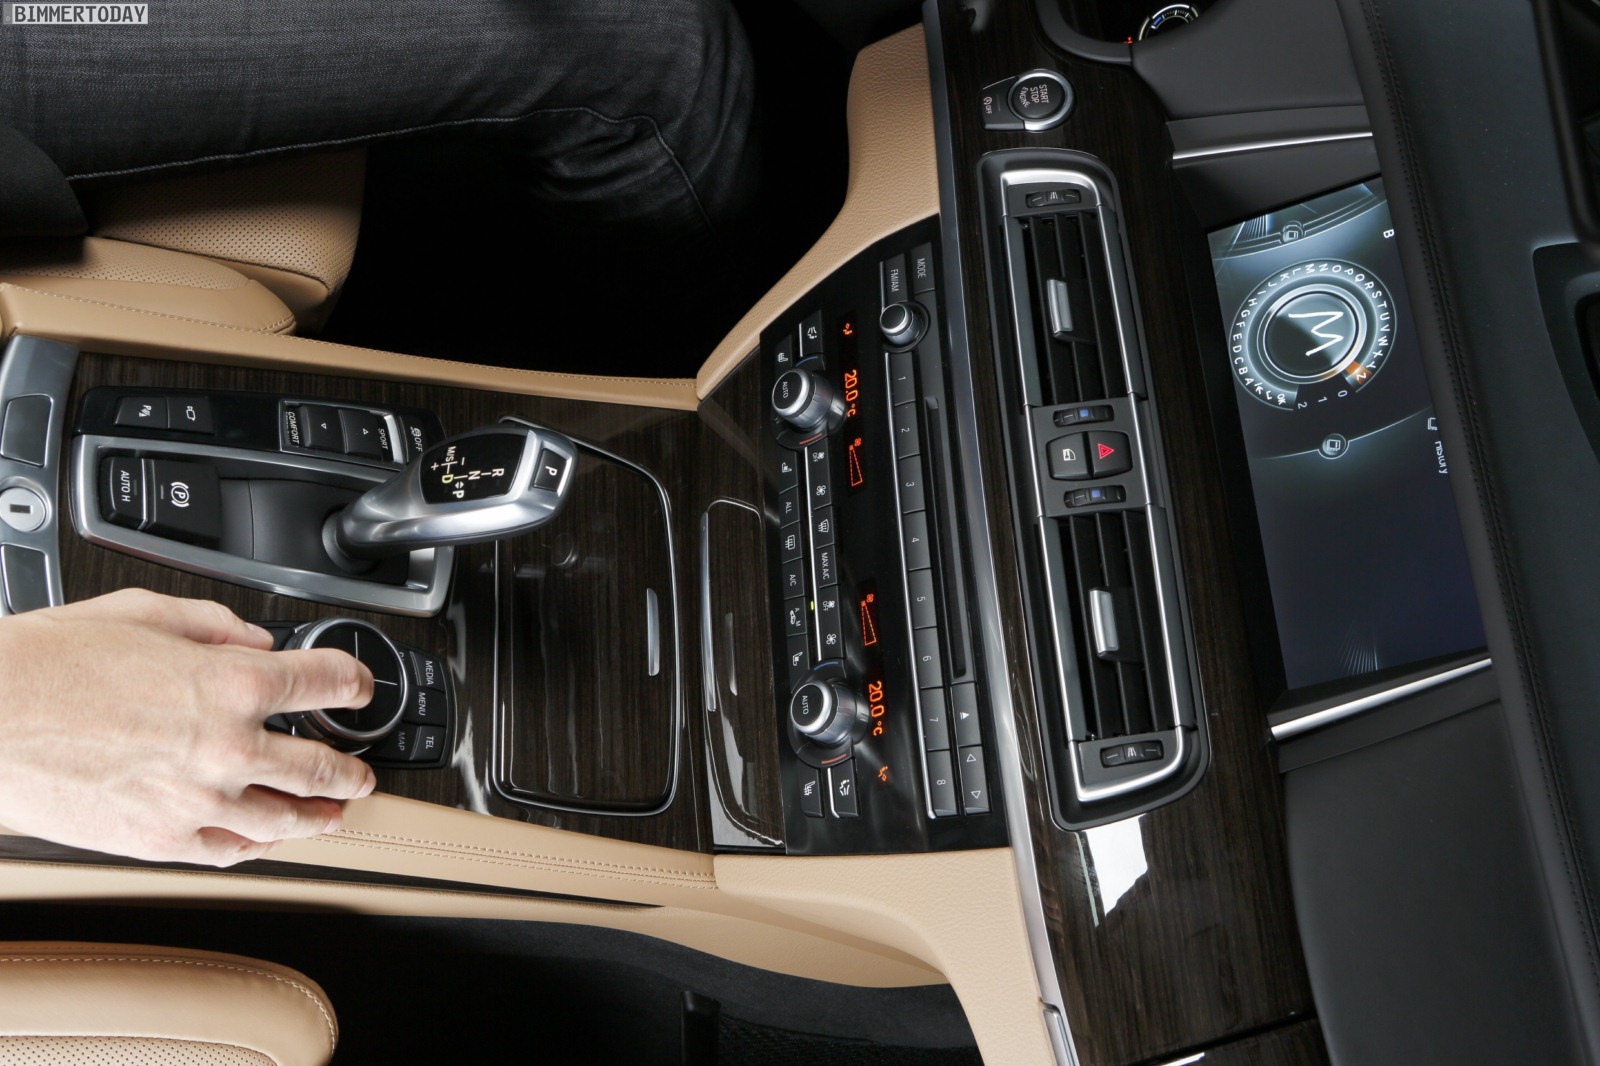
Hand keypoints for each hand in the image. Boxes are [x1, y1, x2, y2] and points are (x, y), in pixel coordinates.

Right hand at [0, 589, 376, 865]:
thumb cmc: (48, 664)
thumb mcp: (143, 611)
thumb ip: (216, 625)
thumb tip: (257, 641)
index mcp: (231, 682)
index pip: (327, 683)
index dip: (355, 683)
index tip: (360, 689)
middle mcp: (227, 746)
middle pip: (320, 765)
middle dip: (350, 768)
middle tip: (361, 771)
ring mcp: (198, 799)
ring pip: (285, 818)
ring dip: (319, 815)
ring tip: (333, 813)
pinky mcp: (160, 839)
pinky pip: (228, 851)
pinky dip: (256, 846)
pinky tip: (265, 840)